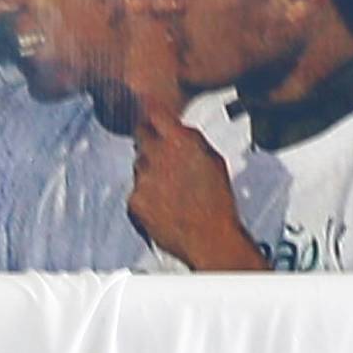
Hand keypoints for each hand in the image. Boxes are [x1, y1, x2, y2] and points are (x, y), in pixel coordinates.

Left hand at [130, 112, 263, 269]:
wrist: (209, 239)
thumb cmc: (217, 202)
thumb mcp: (213, 159)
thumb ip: (190, 140)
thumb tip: (177, 130)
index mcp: (179, 140)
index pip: (154, 114)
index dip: (153, 118)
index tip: (152, 121)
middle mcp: (157, 154)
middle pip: (141, 137)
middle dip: (149, 145)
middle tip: (163, 161)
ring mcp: (142, 178)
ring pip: (139, 167)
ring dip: (150, 174)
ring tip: (172, 194)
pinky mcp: (134, 200)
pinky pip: (136, 193)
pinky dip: (145, 199)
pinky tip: (165, 209)